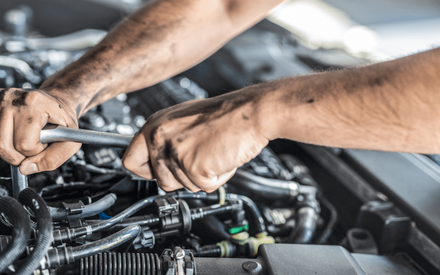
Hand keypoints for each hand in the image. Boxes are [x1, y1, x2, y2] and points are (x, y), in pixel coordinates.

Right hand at [0, 88, 80, 174]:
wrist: (57, 103)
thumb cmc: (63, 120)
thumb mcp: (71, 140)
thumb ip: (53, 158)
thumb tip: (25, 168)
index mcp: (35, 104)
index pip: (25, 144)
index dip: (37, 150)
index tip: (45, 141)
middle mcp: (13, 100)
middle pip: (4, 145)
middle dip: (20, 155)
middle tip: (33, 145)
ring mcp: (0, 102)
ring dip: (11, 149)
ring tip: (25, 139)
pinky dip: (5, 142)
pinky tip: (16, 135)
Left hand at [122, 90, 270, 192]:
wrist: (250, 112)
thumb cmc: (225, 115)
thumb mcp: (184, 120)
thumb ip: (166, 141)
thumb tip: (158, 163)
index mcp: (155, 125)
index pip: (130, 161)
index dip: (147, 171)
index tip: (157, 173)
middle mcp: (160, 138)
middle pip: (161, 182)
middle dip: (183, 177)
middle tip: (200, 158)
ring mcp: (176, 153)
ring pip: (184, 187)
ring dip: (202, 177)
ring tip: (213, 153)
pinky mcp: (194, 166)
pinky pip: (205, 187)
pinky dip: (218, 178)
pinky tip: (222, 158)